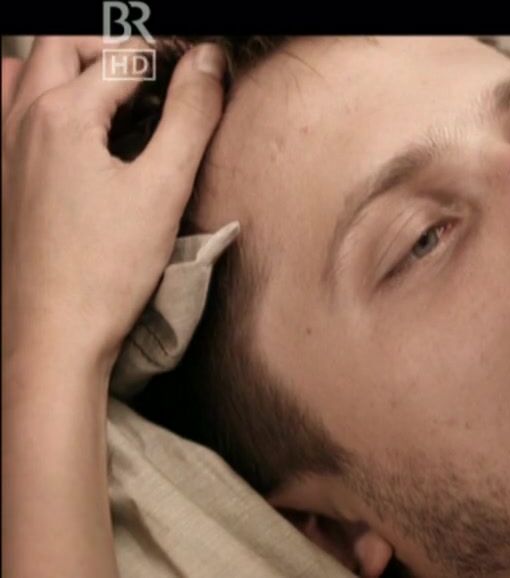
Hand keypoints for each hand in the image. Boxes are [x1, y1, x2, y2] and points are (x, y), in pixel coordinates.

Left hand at [1, 36, 225, 376]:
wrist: (51, 336)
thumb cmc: (104, 271)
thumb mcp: (163, 187)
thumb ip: (191, 115)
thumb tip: (211, 61)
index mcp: (61, 116)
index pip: (125, 57)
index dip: (173, 56)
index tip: (206, 67)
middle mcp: (21, 120)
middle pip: (65, 46)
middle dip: (117, 48)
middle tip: (163, 72)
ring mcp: (3, 148)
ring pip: (33, 73)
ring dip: (80, 67)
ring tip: (127, 94)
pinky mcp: (3, 177)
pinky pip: (14, 110)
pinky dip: (47, 97)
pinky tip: (76, 125)